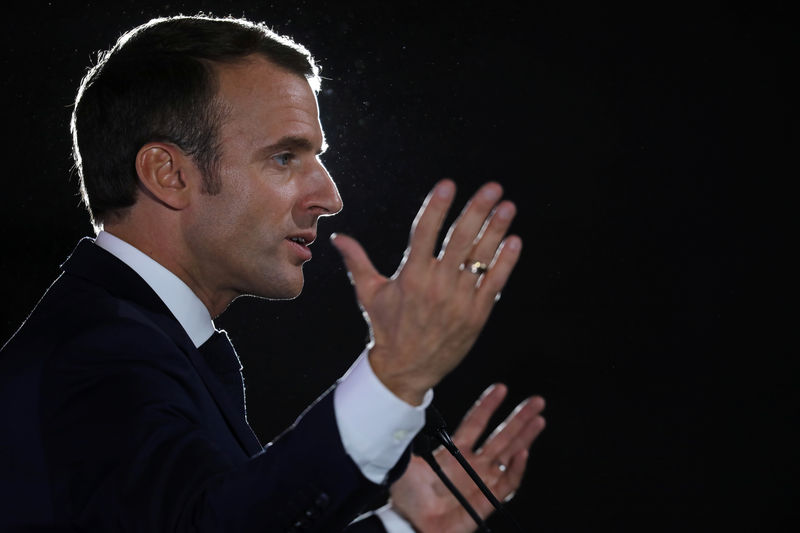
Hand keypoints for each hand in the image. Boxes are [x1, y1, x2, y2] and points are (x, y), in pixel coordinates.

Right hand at [331, 181, 520, 403]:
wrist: (406, 370)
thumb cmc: (386, 328)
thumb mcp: (369, 294)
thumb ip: (357, 261)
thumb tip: (337, 238)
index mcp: (410, 276)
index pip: (425, 233)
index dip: (437, 207)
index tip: (449, 184)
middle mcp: (436, 285)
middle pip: (460, 240)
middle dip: (477, 211)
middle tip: (492, 187)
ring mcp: (459, 300)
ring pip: (480, 259)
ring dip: (496, 231)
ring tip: (508, 207)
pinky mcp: (476, 315)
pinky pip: (494, 283)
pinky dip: (505, 262)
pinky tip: (514, 241)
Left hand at [389, 384, 545, 531]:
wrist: (410, 523)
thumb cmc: (407, 497)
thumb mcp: (406, 461)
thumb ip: (409, 437)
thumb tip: (404, 410)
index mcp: (455, 452)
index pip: (476, 423)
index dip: (488, 405)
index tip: (501, 388)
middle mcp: (472, 464)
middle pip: (501, 436)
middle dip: (519, 418)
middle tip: (536, 401)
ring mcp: (481, 481)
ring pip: (509, 455)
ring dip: (524, 437)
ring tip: (539, 420)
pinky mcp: (487, 501)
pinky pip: (506, 483)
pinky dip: (516, 469)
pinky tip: (523, 452)